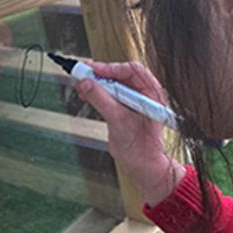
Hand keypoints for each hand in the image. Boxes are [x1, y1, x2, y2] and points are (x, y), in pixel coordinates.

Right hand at [76, 60, 185, 206]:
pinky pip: (107, 94)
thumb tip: (86, 84)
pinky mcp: (121, 108)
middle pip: (120, 74)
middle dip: (100, 74)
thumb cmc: (140, 146)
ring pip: (111, 84)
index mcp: (152, 92)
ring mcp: (132, 101)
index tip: (93, 70)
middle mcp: (143, 93)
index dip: (112, 68)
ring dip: (95, 83)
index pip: (132, 70)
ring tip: (80, 85)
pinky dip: (95, 93)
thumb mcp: (118, 121)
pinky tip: (84, 94)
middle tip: (82, 73)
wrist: (141, 164)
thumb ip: (102, 100)